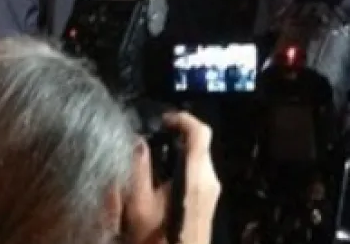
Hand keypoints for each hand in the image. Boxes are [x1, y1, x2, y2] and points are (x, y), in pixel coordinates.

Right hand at [123, 112, 219, 243]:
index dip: (183, 118)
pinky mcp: (209, 199)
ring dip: (178, 152)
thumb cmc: (158, 241)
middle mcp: (209, 181)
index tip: (165, 119)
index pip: (200, 132)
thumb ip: (138, 169)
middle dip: (177, 136)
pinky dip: (182, 166)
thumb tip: (138, 144)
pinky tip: (162, 180)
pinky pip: (198, 172)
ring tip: (154, 159)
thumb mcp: (138, 205)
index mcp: (195, 177)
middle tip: (154, 136)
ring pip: (198, 158)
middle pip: (200, 143)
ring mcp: (212, 191)